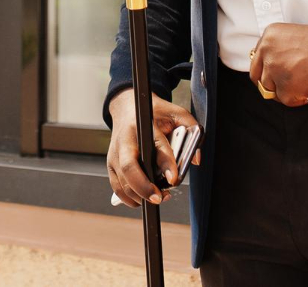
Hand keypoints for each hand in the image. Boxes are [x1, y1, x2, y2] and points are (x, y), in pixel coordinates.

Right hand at [105, 89, 201, 207]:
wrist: (127, 108)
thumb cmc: (154, 113)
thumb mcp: (175, 113)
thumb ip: (191, 128)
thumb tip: (196, 159)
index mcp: (142, 126)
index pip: (155, 147)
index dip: (166, 164)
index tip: (173, 180)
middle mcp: (125, 140)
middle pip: (130, 168)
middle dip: (144, 187)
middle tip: (160, 198)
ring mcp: (115, 154)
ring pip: (122, 181)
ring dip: (139, 196)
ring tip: (158, 198)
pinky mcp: (111, 164)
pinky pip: (117, 187)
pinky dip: (129, 198)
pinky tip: (143, 199)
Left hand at [249, 22, 307, 106]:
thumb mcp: (294, 36)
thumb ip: (279, 49)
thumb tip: (272, 70)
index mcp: (269, 36)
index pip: (257, 60)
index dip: (266, 70)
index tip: (275, 76)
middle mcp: (267, 52)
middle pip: (257, 77)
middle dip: (270, 85)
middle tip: (283, 89)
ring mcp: (274, 70)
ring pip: (270, 91)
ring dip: (285, 92)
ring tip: (301, 88)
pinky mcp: (285, 88)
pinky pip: (286, 100)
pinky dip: (298, 99)